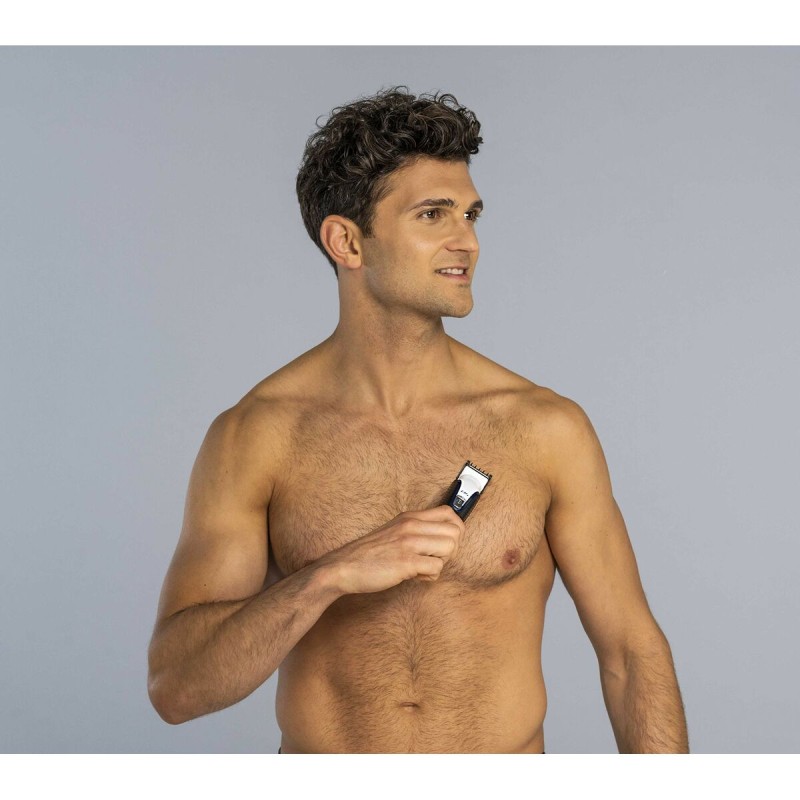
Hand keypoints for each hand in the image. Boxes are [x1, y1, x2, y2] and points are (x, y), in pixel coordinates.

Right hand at [317, 504, 465, 594]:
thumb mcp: (393, 531)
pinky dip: (430, 576)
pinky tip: (415, 576)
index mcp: (409, 517)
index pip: (449, 512)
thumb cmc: (369, 554)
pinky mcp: (406, 562)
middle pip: (455, 531)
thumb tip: (440, 539)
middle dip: (450, 550)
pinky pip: (436, 567)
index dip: (454, 530)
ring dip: (441, 562)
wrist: (343, 567)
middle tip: (432, 558)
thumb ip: (415, 531)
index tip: (444, 543)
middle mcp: (411, 525)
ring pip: (450, 548)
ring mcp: (409, 542)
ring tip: (423, 567)